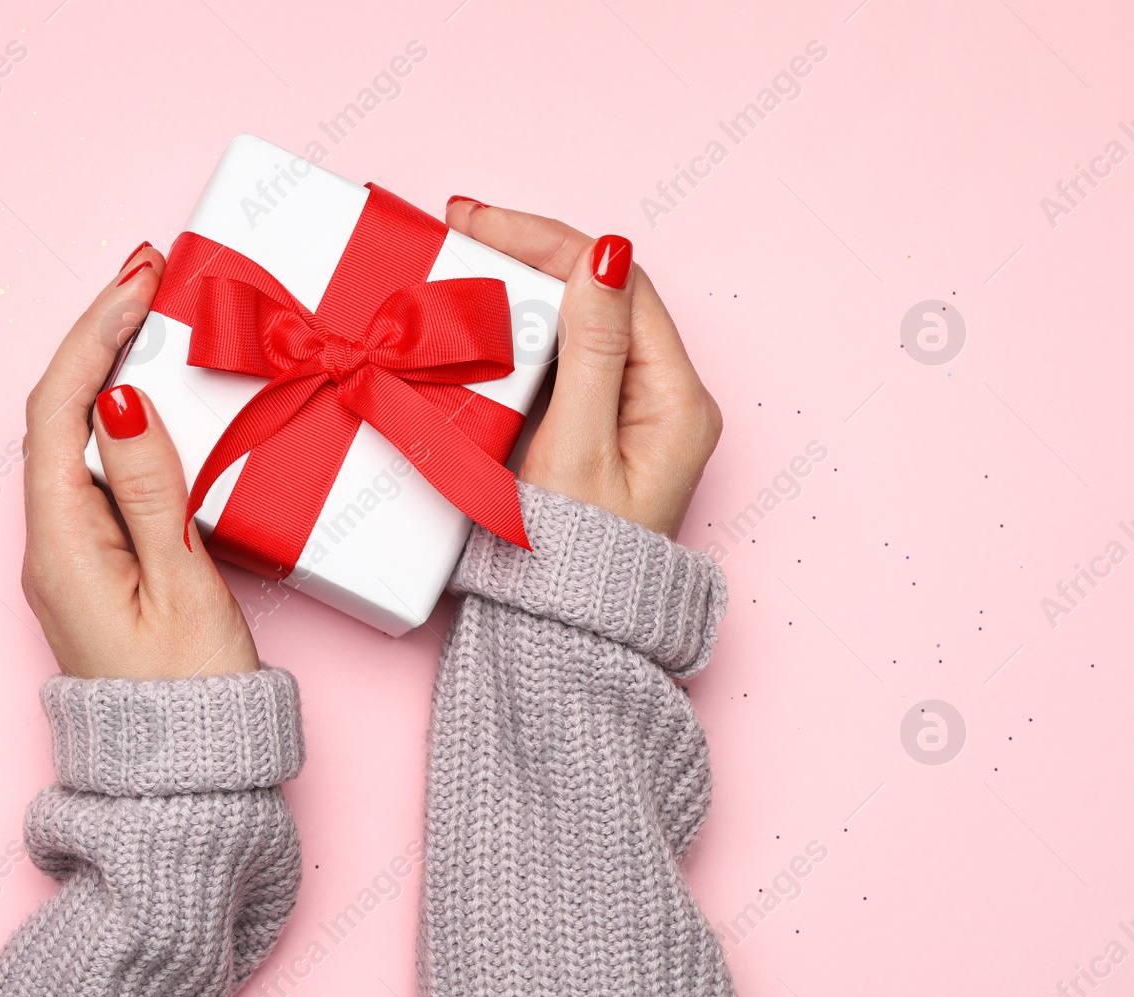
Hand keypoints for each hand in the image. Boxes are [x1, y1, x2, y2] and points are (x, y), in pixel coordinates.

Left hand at [20, 246, 258, 679]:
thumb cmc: (192, 701)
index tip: (138, 280)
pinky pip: (96, 480)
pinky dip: (122, 427)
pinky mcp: (94, 574)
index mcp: (60, 546)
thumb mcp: (183, 585)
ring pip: (75, 445)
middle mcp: (48, 548)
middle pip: (56, 418)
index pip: (58, 410)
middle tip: (148, 279)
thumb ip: (152, 488)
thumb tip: (120, 399)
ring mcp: (67, 562)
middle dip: (97, 340)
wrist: (183, 789)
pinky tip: (154, 407)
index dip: (94, 335)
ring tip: (153, 320)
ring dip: (108, 376)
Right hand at [444, 200, 720, 539]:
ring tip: (463, 257)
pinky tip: (484, 316)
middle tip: (460, 225)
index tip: (480, 221)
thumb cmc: (573, 564)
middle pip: (601, 293)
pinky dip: (523, 330)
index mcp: (674, 400)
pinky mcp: (596, 432)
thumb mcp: (576, 452)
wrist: (564, 638)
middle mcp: (662, 399)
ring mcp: (629, 415)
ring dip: (523, 285)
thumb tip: (605, 256)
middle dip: (531, 252)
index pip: (618, 283)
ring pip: (580, 321)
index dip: (550, 242)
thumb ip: (590, 351)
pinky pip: (565, 359)